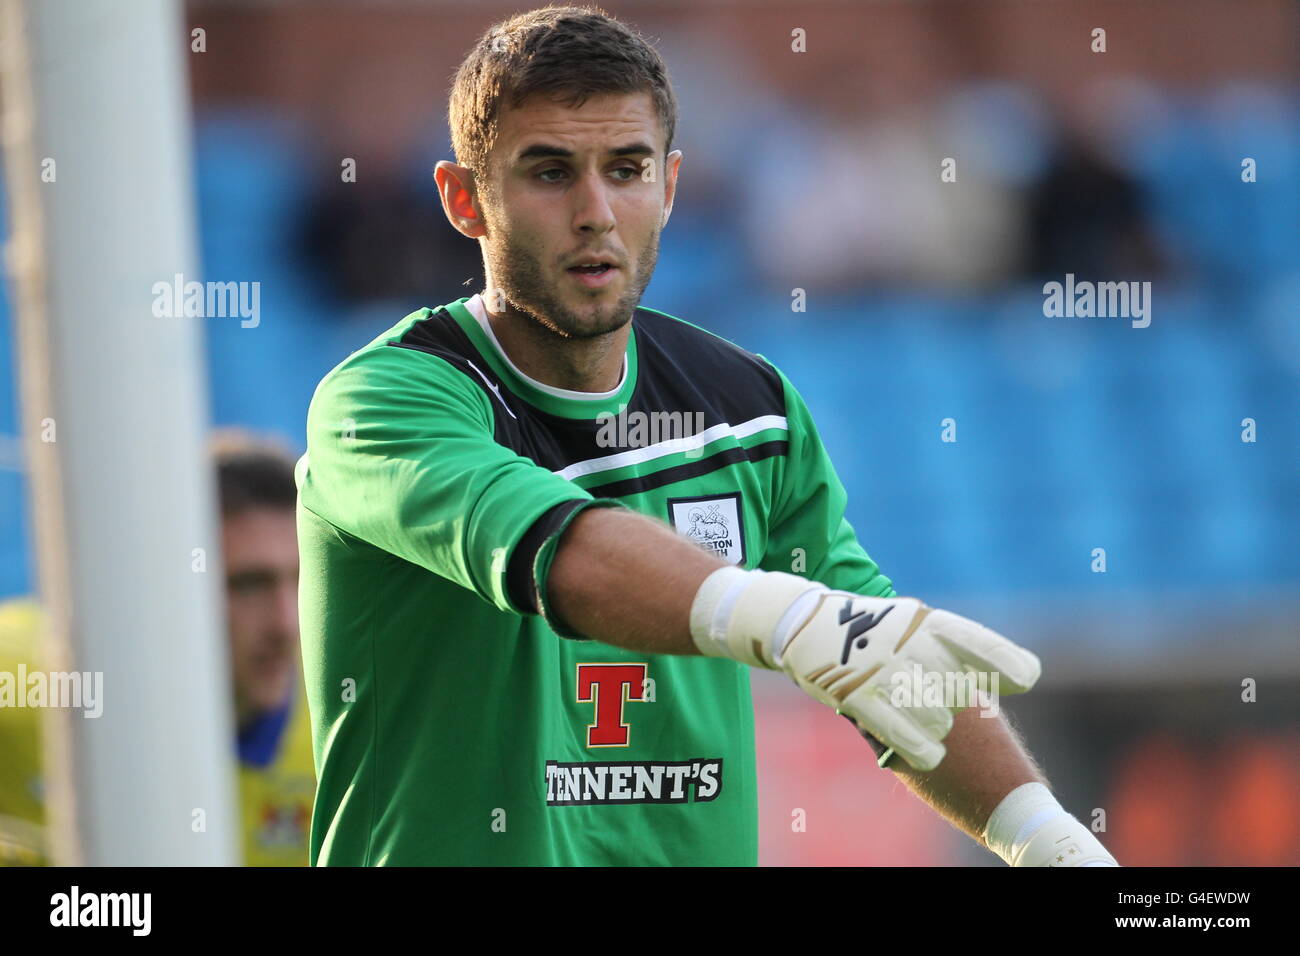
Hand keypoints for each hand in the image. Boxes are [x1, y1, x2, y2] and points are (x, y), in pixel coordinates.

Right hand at [776, 592, 1040, 770]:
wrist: (805, 622)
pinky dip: (917, 744)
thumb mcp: (913, 628)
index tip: (1027, 678)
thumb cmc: (874, 633)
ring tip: (931, 727)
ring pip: (931, 712)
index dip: (1003, 660)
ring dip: (935, 725)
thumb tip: (1008, 681)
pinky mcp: (854, 691)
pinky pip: (895, 725)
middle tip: (940, 707)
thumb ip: (953, 654)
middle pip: (956, 689)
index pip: (976, 641)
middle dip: (956, 705)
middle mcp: (908, 641)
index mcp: (928, 623)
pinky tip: (932, 758)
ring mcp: (879, 666)